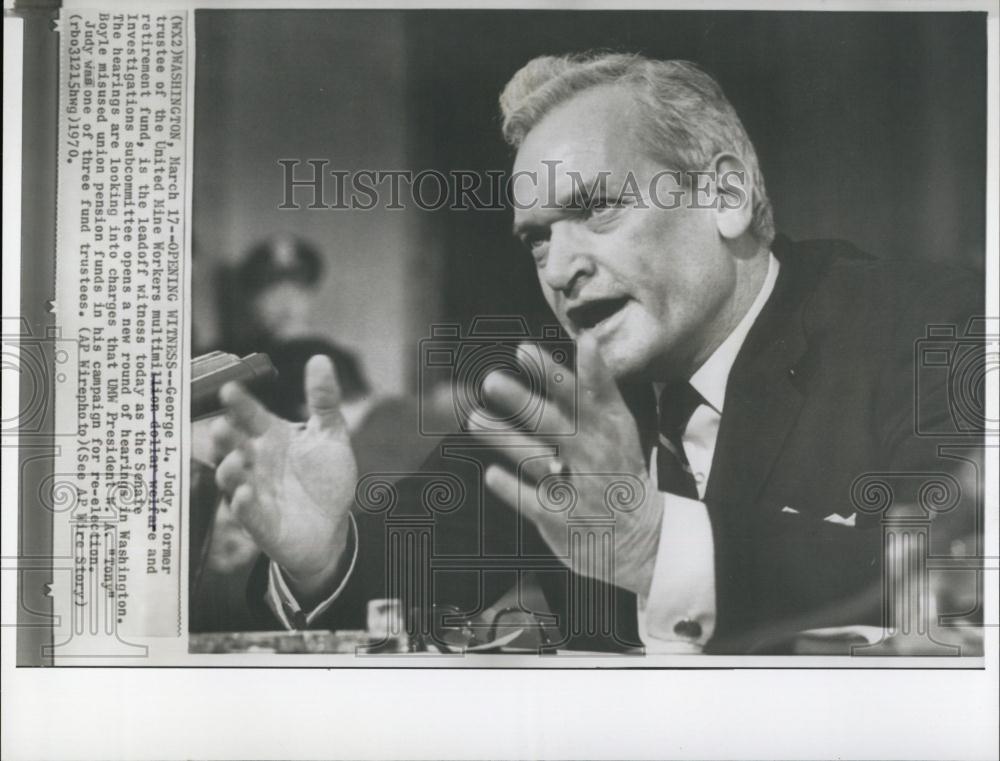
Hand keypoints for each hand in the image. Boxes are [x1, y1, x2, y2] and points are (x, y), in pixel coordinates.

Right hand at [210, 355, 357, 602]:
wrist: (332, 526)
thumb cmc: (325, 478)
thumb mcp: (330, 435)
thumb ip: (324, 400)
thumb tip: (321, 359)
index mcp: (271, 437)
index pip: (251, 415)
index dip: (239, 403)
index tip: (229, 389)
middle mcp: (257, 462)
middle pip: (233, 445)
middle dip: (225, 436)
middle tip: (222, 426)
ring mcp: (254, 491)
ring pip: (232, 478)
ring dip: (230, 468)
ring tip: (237, 460)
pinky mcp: (260, 523)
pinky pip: (247, 513)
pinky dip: (244, 504)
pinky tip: (246, 494)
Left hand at [470, 333, 662, 596]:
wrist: (643, 537)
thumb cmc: (618, 468)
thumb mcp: (619, 426)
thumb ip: (598, 386)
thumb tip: (586, 338)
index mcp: (607, 428)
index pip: (581, 394)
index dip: (553, 373)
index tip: (523, 350)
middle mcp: (592, 454)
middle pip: (553, 423)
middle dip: (523, 402)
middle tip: (491, 380)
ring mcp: (576, 487)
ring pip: (535, 458)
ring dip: (505, 438)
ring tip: (474, 419)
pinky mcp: (560, 518)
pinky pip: (531, 500)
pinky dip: (512, 488)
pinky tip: (492, 475)